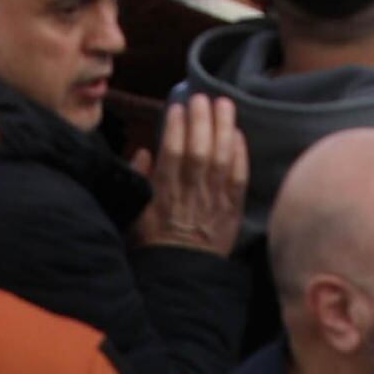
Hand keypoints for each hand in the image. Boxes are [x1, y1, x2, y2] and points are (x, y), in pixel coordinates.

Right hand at [139, 87, 247, 255]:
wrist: (182, 276)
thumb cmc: (154, 243)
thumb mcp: (134, 215)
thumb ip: (138, 180)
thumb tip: (145, 151)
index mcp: (164, 194)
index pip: (172, 153)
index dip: (176, 127)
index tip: (177, 106)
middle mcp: (191, 195)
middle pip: (200, 151)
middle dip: (202, 121)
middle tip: (202, 97)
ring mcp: (215, 202)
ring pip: (222, 159)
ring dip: (224, 129)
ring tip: (224, 104)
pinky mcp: (232, 210)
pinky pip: (239, 179)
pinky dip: (240, 156)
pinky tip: (238, 135)